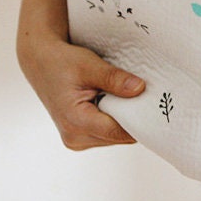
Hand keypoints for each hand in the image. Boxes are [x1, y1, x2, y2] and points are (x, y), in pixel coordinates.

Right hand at [17, 0, 145, 149]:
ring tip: (135, 98)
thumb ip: (114, 79)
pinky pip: (106, 132)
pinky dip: (116, 119)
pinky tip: (122, 103)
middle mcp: (75, 137)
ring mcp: (76, 139)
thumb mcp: (90, 65)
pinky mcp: (78, 135)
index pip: (119, 132)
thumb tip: (141, 89)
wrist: (40, 62)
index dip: (141, 122)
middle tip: (154, 100)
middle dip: (135, 119)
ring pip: (114, 136)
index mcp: (76, 122)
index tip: (160, 111)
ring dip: (125, 120)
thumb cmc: (62, 61)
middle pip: (119, 137)